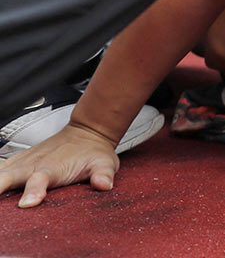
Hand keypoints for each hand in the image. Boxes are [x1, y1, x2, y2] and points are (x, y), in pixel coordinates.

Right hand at [0, 122, 120, 207]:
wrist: (86, 132)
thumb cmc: (93, 152)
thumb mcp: (105, 163)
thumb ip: (103, 174)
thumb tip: (103, 185)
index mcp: (52, 168)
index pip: (39, 180)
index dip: (33, 192)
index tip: (27, 204)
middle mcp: (32, 164)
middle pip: (7, 177)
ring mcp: (22, 162)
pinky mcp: (16, 162)